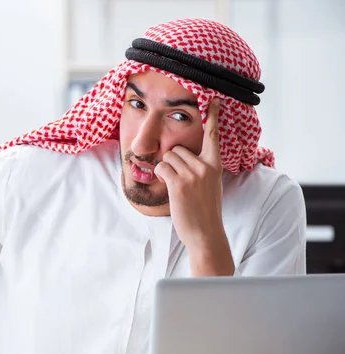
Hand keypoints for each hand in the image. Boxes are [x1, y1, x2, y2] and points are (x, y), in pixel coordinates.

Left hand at [154, 98, 233, 275]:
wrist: (205, 234)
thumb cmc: (204, 210)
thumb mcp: (210, 185)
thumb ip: (200, 168)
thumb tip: (178, 156)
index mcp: (215, 165)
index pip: (214, 136)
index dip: (213, 116)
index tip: (215, 99)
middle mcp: (206, 166)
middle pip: (178, 149)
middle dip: (173, 162)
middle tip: (180, 182)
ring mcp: (193, 175)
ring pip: (168, 158)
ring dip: (166, 170)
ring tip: (176, 187)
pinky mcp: (179, 184)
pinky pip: (161, 168)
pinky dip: (159, 175)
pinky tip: (167, 186)